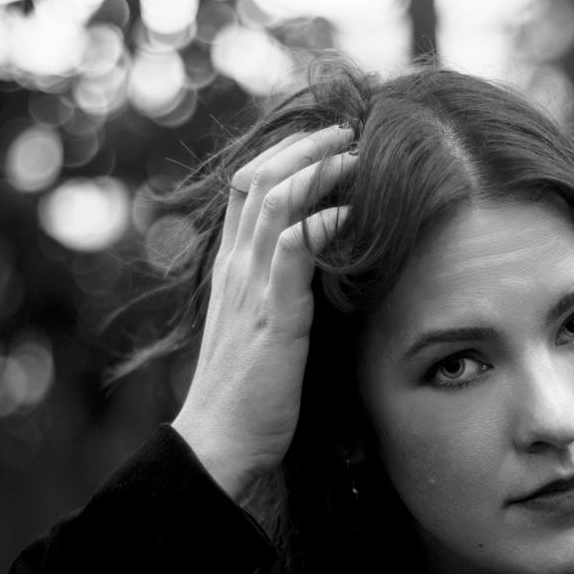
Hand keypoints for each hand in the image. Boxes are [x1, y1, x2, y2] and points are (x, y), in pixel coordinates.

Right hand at [171, 125, 355, 498]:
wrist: (219, 442)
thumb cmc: (246, 395)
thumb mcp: (262, 330)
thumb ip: (281, 293)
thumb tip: (324, 272)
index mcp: (231, 269)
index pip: (244, 189)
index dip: (281, 155)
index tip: (322, 143)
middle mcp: (236, 268)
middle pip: (257, 178)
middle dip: (302, 146)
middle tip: (344, 131)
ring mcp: (251, 288)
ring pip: (274, 200)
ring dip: (317, 170)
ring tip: (354, 154)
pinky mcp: (274, 314)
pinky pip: (294, 249)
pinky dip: (322, 222)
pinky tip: (349, 213)